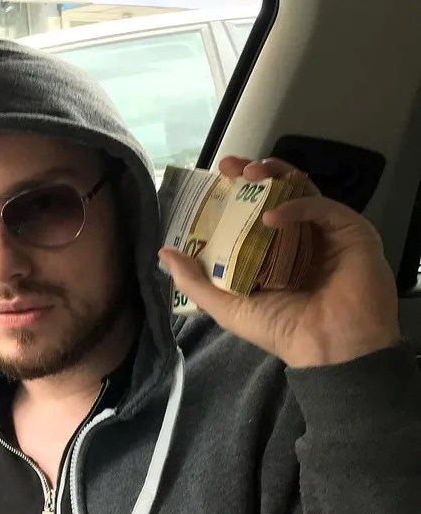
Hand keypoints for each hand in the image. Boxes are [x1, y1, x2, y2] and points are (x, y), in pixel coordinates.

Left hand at [160, 156, 400, 367]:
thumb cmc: (281, 329)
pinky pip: (321, 207)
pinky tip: (271, 215)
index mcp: (272, 254)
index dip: (232, 194)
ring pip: (300, 189)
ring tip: (248, 173)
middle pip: (275, 193)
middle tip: (228, 166)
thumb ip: (195, 281)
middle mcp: (299, 238)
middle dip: (250, 175)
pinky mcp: (350, 231)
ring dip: (273, 176)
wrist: (330, 347)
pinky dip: (295, 205)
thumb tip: (164, 253)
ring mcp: (326, 232)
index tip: (212, 179)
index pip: (251, 213)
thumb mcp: (227, 307)